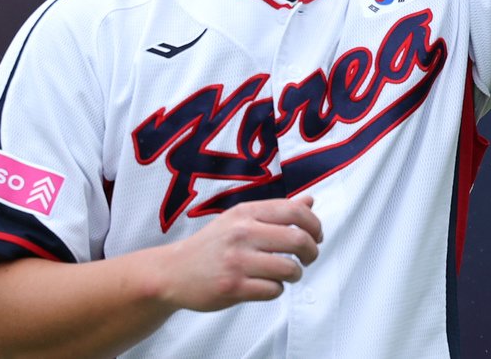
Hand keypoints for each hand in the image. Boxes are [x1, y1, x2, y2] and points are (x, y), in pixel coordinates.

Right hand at [157, 196, 322, 311]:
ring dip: (295, 273)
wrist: (173, 271)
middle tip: (309, 257)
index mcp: (245, 212)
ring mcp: (237, 261)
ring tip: (286, 273)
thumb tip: (310, 200)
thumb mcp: (240, 219)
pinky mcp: (233, 287)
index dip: (314, 224)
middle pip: (298, 239)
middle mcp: (242, 233)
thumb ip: (276, 211)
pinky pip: (273, 290)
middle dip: (312, 251)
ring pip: (289, 268)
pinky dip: (276, 289)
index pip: (295, 210)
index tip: (316, 235)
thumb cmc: (212, 245)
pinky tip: (266, 285)